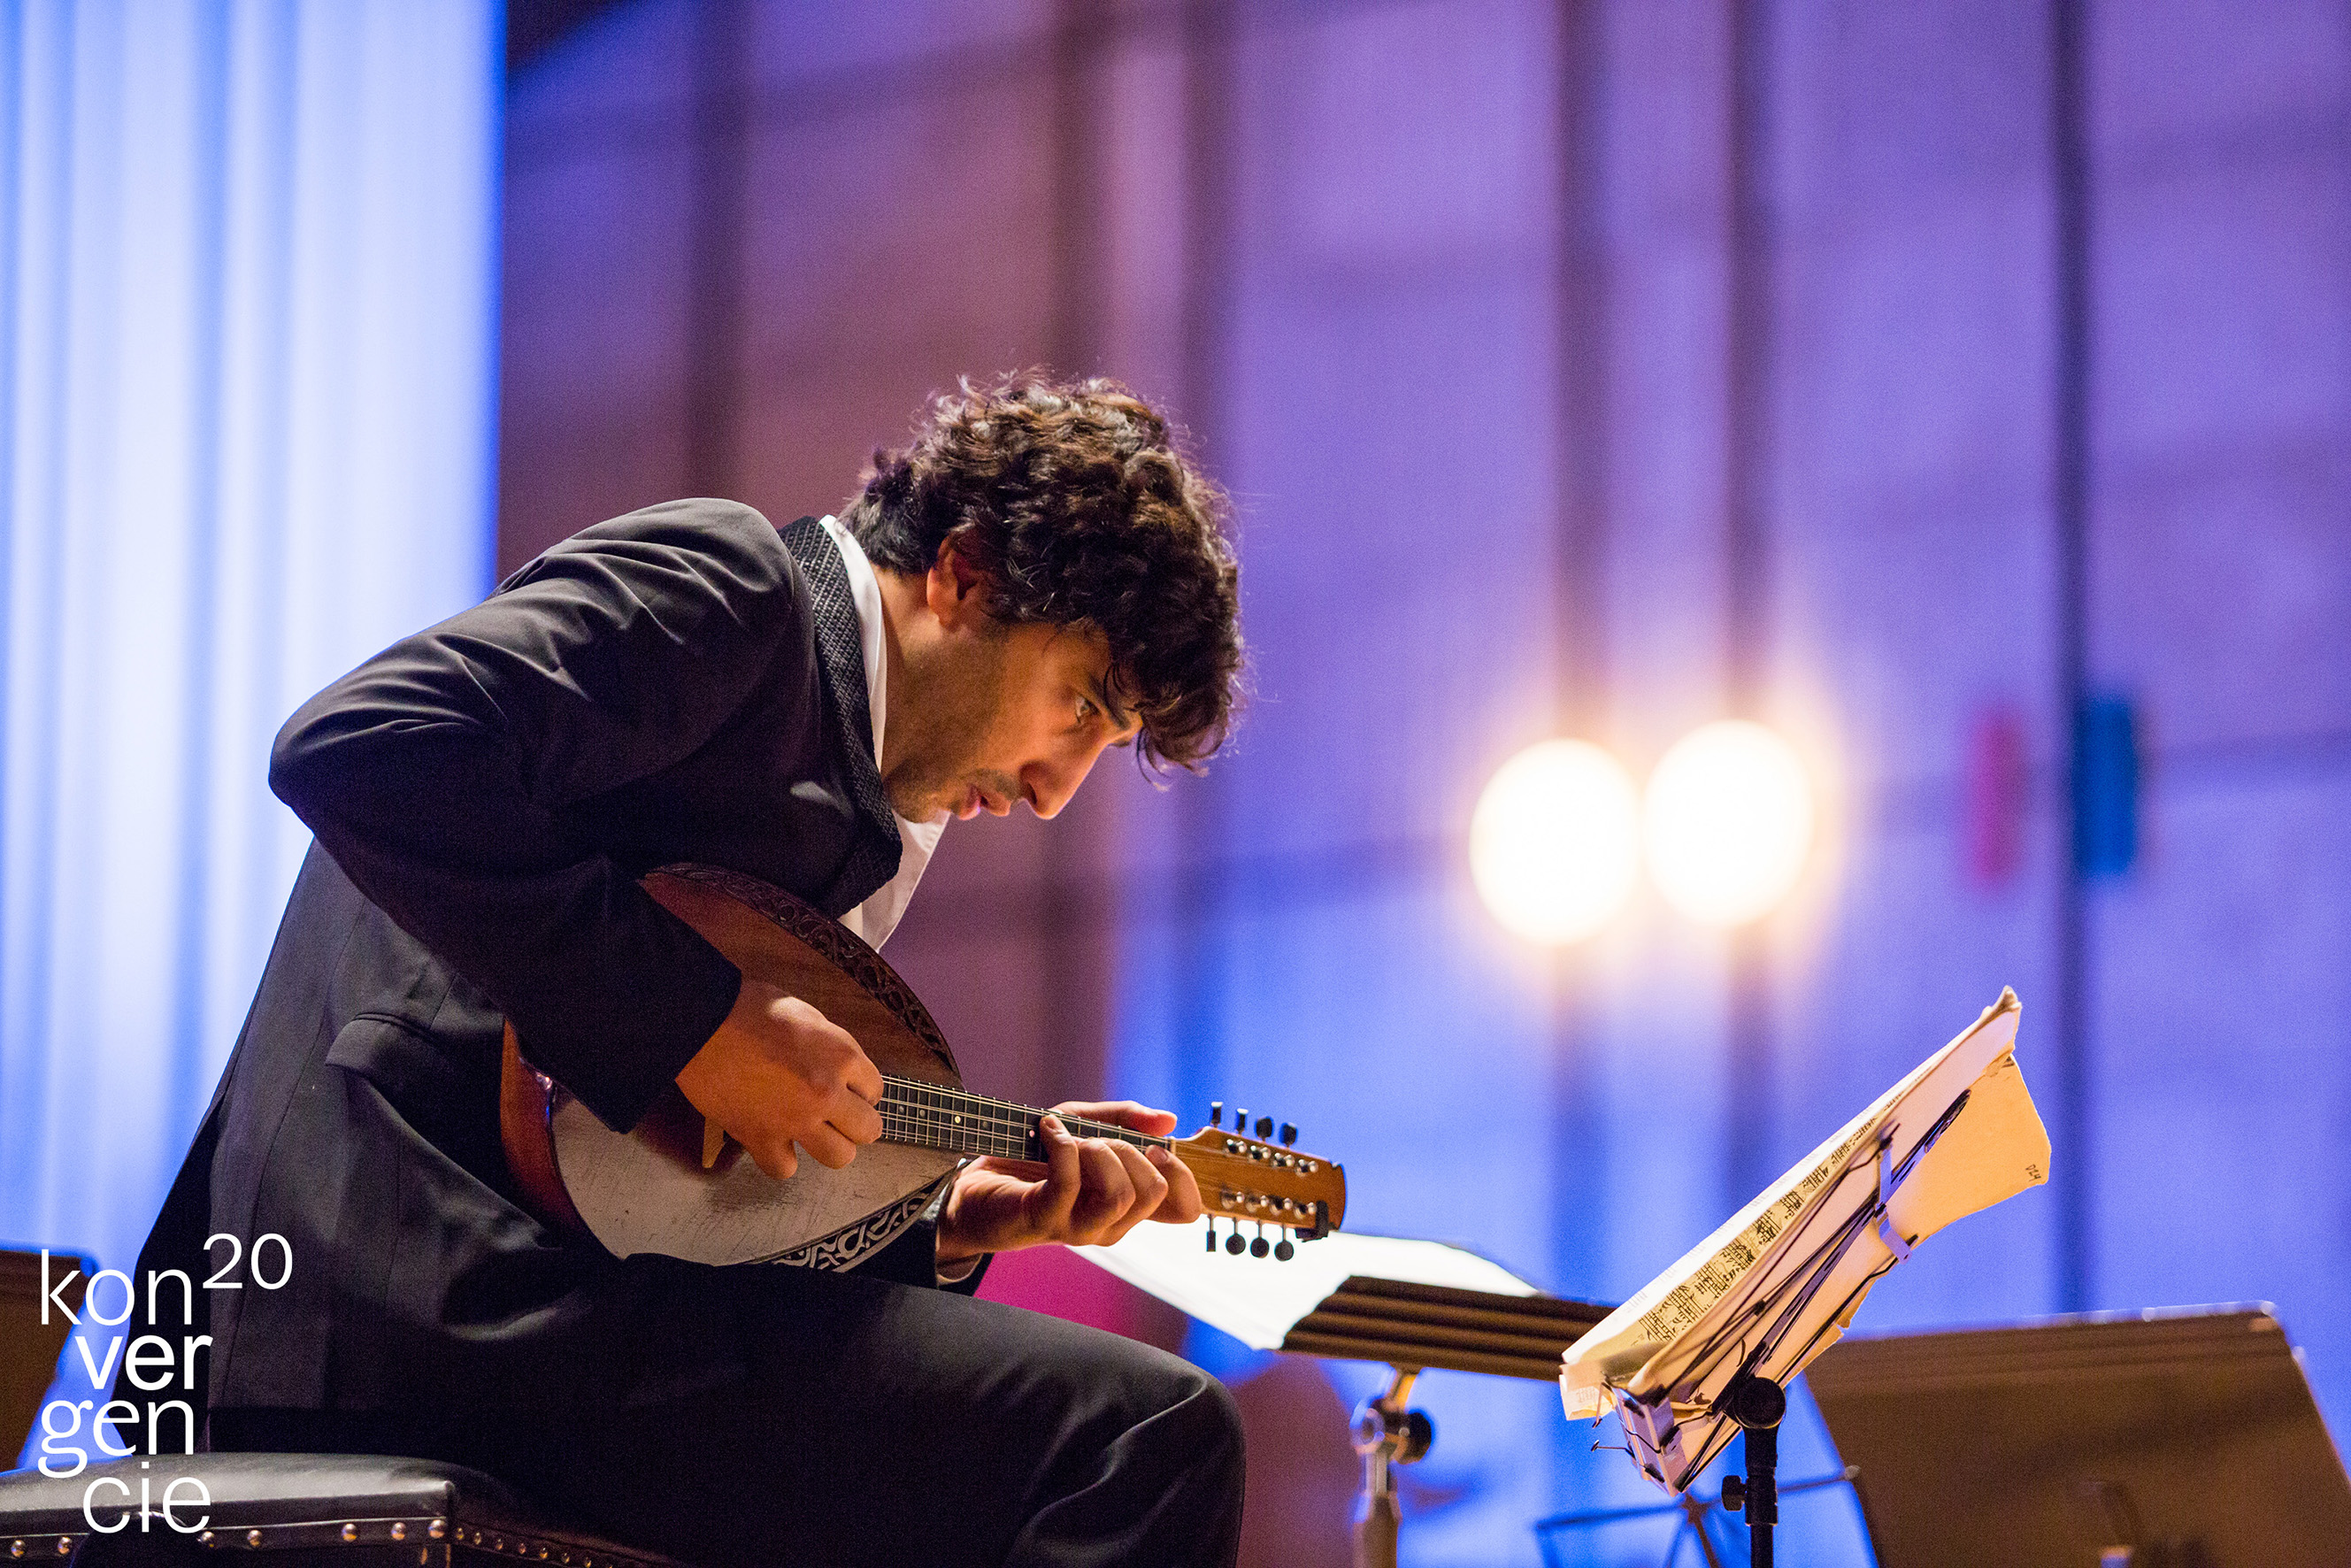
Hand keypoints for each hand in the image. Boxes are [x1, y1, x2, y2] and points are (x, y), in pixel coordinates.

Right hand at [673, 978, 882, 1179]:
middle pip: (868, 1130)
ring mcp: (795, 1121)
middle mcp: (827, 1093)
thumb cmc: (750, 1007)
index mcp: (842, 1055)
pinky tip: (775, 1143)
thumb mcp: (805, 1013)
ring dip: (829, 1146)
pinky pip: (784, 1169)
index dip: (861, 1090)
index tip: (848, 1090)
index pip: (875, 1089)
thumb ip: (828, 1044)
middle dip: (856, 1123)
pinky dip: (780, 1159)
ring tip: (814, 1134)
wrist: (701, 1023)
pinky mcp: (760, 1138)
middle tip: (838, 1116)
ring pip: (839, 1157)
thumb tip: (835, 1063)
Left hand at [937, 1101, 1204, 1263]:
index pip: (1183, 1209)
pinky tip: (1048, 1131)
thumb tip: (1169, 1120)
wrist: (973, 1185)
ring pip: (1119, 1196)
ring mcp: (1078, 1228)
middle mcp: (1109, 1224)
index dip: (1182, 1174)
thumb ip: (1125, 1120)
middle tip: (1098, 1137)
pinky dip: (1062, 1146)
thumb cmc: (1031, 1157)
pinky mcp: (1044, 1219)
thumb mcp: (1082, 1124)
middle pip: (1153, 1193)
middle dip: (1131, 1150)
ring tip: (1072, 1138)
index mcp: (1126, 1205)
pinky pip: (1069, 1183)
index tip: (1154, 1148)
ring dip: (1099, 1152)